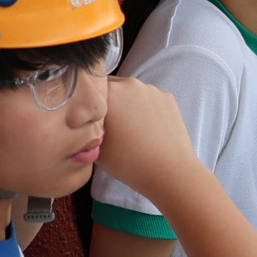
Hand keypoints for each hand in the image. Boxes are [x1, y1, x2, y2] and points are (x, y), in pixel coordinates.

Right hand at [95, 77, 199, 199]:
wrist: (168, 172)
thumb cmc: (128, 162)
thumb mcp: (95, 146)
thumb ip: (88, 127)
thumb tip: (88, 121)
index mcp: (110, 92)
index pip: (92, 88)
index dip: (90, 102)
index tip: (92, 116)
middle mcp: (131, 84)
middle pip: (113, 87)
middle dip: (110, 102)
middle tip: (111, 125)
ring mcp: (152, 90)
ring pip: (133, 93)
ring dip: (129, 105)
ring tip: (132, 130)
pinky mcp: (168, 98)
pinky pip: (150, 99)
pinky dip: (147, 110)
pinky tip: (148, 130)